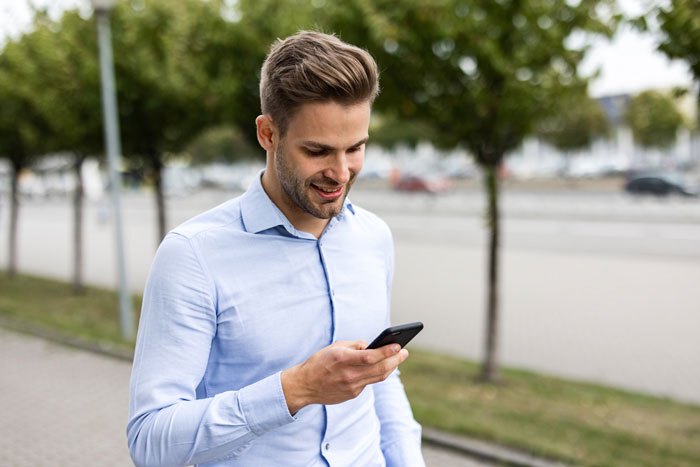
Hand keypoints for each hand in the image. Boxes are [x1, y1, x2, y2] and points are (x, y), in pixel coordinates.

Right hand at [281, 340, 408, 413]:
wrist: (304, 386)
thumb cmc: (319, 362)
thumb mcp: (334, 347)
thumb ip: (354, 345)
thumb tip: (371, 346)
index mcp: (342, 359)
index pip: (370, 356)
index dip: (387, 352)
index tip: (398, 346)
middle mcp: (348, 374)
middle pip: (379, 369)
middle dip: (395, 360)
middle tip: (404, 352)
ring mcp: (351, 387)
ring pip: (378, 377)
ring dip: (390, 367)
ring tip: (398, 359)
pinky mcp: (352, 394)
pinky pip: (368, 382)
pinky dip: (376, 374)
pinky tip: (382, 367)